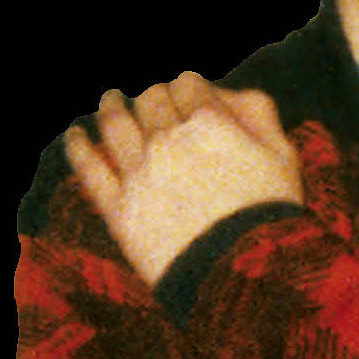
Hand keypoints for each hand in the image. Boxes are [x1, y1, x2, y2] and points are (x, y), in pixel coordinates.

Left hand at [63, 74, 302, 287]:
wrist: (243, 273)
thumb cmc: (271, 215)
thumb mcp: (284, 157)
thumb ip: (258, 114)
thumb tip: (230, 93)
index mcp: (209, 123)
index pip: (189, 84)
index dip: (188, 85)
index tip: (188, 91)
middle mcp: (168, 139)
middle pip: (150, 99)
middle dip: (152, 93)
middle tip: (151, 96)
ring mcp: (139, 173)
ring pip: (115, 124)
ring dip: (110, 106)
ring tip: (109, 99)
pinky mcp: (119, 208)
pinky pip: (90, 169)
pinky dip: (78, 147)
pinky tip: (73, 136)